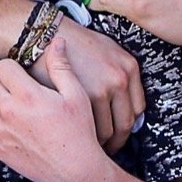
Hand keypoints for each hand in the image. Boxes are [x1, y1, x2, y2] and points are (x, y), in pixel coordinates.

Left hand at [0, 37, 111, 181]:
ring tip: (19, 110)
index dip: (14, 68)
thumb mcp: (77, 95)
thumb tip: (56, 42)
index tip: (23, 75)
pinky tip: (13, 127)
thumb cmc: (79, 133)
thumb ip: (61, 67)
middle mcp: (9, 111)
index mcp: (27, 95)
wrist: (77, 171)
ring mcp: (1, 132)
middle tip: (23, 93)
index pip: (3, 67)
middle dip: (6, 85)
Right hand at [30, 17, 143, 152]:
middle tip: (106, 146)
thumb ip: (118, 72)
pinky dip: (87, 137)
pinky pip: (92, 128)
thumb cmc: (68, 42)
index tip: (119, 133)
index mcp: (128, 66)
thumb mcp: (104, 48)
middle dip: (117, 140)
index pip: (138, 108)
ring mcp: (104, 88)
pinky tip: (78, 138)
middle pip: (126, 122)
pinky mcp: (85, 96)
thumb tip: (125, 98)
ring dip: (102, 142)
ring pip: (110, 129)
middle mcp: (120, 78)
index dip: (127, 125)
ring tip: (90, 145)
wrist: (43, 34)